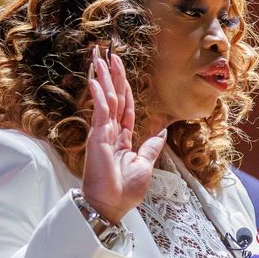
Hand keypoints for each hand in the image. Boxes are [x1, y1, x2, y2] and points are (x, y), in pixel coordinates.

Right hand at [81, 46, 166, 224]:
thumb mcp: (144, 165)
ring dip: (103, 76)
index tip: (120, 68)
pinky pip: (100, 111)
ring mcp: (102, 133)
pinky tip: (96, 78)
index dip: (123, 86)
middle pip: (113, 96)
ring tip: (100, 56)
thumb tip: (162, 133)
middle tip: (107, 51)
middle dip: (111, 74)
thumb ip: (151, 147)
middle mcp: (110, 132)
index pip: (124, 106)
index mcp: (122, 138)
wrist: (110, 206)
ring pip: (105, 98)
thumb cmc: (124, 191)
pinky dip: (98, 94)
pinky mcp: (98, 138)